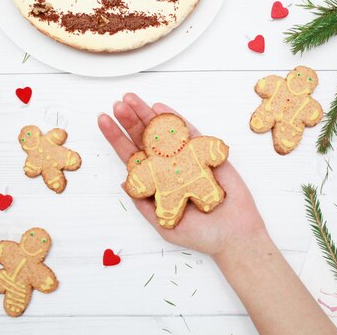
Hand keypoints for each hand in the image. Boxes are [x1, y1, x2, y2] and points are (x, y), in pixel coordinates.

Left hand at [98, 93, 266, 255]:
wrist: (234, 236)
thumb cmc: (200, 235)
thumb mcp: (164, 223)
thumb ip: (144, 204)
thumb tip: (123, 182)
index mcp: (155, 183)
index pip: (132, 156)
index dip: (117, 139)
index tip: (103, 120)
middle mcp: (168, 167)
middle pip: (145, 139)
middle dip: (130, 121)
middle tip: (117, 104)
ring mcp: (186, 158)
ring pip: (163, 132)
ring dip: (147, 115)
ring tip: (131, 100)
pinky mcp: (206, 153)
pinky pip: (189, 133)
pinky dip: (175, 120)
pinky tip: (160, 108)